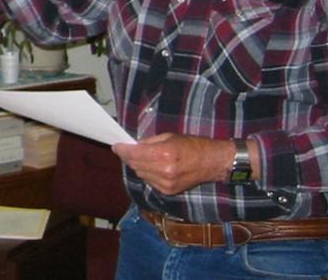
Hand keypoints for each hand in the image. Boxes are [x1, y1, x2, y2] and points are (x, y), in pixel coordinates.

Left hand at [113, 133, 235, 195]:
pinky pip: (149, 181)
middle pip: (135, 165)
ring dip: (137, 165)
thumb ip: (150, 142)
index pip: (135, 154)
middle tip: (126, 149)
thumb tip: (134, 145)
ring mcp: (166, 183)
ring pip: (141, 174)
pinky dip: (147, 173)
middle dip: (128, 156)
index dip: (123, 150)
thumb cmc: (192, 145)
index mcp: (165, 153)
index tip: (116, 146)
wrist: (211, 162)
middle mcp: (164, 170)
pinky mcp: (168, 191)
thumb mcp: (170, 136)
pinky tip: (152, 166)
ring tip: (142, 156)